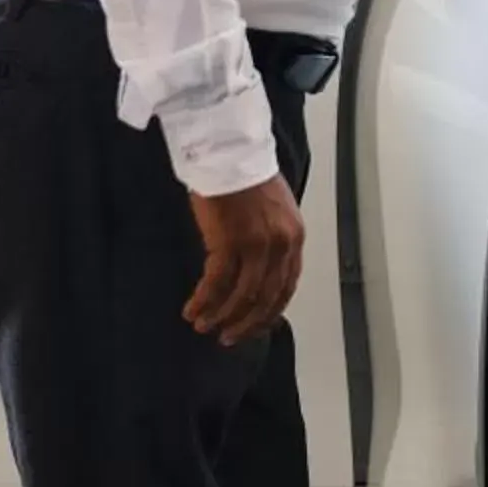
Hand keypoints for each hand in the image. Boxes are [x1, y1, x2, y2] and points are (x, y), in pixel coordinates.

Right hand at [184, 175, 305, 343]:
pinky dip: (204, 301)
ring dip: (222, 316)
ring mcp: (257, 246)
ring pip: (242, 296)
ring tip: (204, 326)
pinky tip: (192, 309)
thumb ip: (272, 238)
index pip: (287, 286)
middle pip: (267, 298)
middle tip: (228, 337)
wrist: (228, 150)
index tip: (255, 326)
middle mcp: (282, 245)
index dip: (270, 312)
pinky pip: (216, 284)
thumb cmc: (244, 173)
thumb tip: (260, 267)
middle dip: (246, 323)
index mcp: (295, 237)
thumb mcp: (273, 208)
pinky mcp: (229, 243)